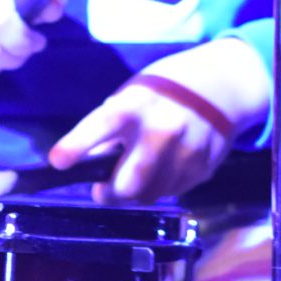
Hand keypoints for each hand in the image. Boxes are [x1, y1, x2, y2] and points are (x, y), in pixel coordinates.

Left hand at [49, 36, 271, 205]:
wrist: (223, 86)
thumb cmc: (165, 88)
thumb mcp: (133, 94)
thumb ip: (112, 125)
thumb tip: (93, 162)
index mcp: (136, 104)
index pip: (102, 124)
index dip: (77, 144)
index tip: (58, 162)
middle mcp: (162, 129)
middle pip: (128, 183)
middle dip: (109, 194)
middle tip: (101, 191)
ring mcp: (186, 152)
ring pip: (149, 194)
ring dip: (136, 191)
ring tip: (138, 171)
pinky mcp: (203, 168)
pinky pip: (172, 191)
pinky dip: (162, 185)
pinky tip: (165, 166)